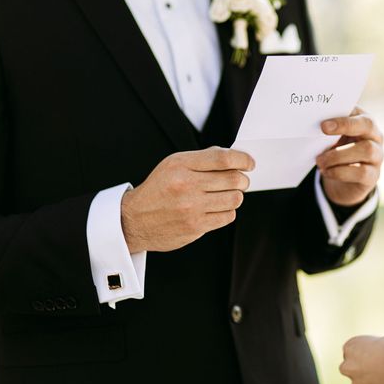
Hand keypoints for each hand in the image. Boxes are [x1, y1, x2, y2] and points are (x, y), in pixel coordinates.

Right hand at [121, 147, 253, 252]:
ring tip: (228, 195)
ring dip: (236, 196)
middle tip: (241, 181)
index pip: (223, 159)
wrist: (134, 220)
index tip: (250, 163)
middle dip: (243, 179)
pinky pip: (227, 216)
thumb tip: (234, 157)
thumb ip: (202, 159)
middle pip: (233, 179)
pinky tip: (217, 208)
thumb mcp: (173, 164)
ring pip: (234, 199)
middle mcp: (186, 185)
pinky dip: (227, 211)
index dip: (243, 159)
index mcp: (181, 165)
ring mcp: (191, 208)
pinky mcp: (195, 226)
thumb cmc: (159, 188)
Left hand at [318, 107, 383, 205]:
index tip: (323, 125)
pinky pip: (362, 172)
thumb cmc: (338, 150)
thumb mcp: (334, 136)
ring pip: (366, 150)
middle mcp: (375, 136)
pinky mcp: (373, 175)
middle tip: (322, 133)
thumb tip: (313, 123)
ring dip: (338, 155)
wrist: (343, 179)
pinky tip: (326, 171)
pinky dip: (340, 172)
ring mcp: (377, 156)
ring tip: (320, 161)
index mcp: (364, 121)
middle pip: (367, 126)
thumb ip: (329, 128)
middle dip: (345, 127)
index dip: (343, 119)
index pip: (359, 113)